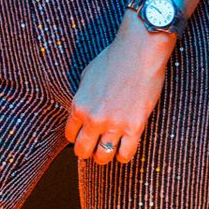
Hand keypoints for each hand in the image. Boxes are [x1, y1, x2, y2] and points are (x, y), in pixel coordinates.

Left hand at [65, 16, 174, 164]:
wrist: (138, 51)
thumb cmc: (113, 58)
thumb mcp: (87, 75)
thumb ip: (83, 96)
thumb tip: (82, 111)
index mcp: (79, 104)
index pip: (70, 135)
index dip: (76, 137)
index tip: (82, 136)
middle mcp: (94, 118)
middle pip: (83, 151)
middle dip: (86, 151)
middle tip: (93, 148)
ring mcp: (114, 124)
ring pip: (103, 157)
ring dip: (103, 156)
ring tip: (107, 150)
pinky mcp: (135, 127)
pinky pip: (125, 154)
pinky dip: (122, 156)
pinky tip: (123, 149)